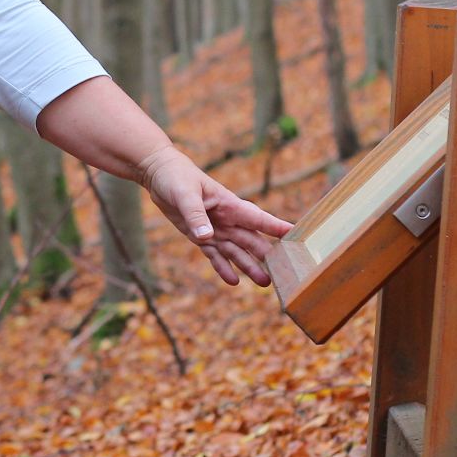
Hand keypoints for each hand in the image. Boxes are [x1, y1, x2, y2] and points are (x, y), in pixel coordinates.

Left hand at [136, 146, 293, 287]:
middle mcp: (227, 219)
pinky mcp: (200, 236)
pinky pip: (215, 255)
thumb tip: (206, 238)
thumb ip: (196, 216)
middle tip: (282, 273)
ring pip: (236, 251)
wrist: (160, 174)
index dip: (277, 228)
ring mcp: (215, 229)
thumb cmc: (177, 177)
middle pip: (251, 240)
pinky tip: (233, 281)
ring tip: (264, 282)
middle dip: (266, 256)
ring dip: (249, 266)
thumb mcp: (185, 195)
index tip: (297, 237)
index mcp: (230, 205)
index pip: (258, 218)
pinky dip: (223, 267)